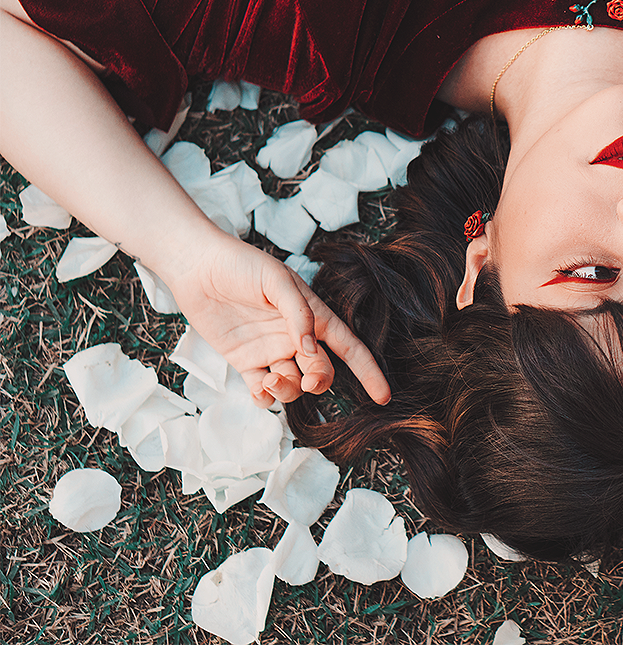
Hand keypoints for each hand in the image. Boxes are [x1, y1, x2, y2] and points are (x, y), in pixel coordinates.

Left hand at [164, 234, 390, 407]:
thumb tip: (310, 348)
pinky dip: (264, 399)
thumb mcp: (276, 280)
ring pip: (292, 384)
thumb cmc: (241, 264)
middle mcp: (296, 337)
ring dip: (287, 391)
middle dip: (319, 382)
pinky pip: (261, 390)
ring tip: (270, 381)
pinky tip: (259, 389)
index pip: (349, 348)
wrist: (197, 266)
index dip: (368, 371)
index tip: (383, 395)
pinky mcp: (245, 361)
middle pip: (321, 372)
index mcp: (313, 316)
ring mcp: (270, 351)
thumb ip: (298, 312)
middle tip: (306, 382)